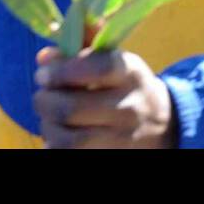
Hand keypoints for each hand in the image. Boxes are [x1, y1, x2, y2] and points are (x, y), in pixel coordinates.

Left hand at [34, 47, 176, 148]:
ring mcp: (120, 139)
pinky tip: (58, 134)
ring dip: (47, 126)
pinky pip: (68, 154)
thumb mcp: (116, 61)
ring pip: (66, 138)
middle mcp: (129, 108)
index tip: (43, 72)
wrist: (162, 126)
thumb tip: (44, 56)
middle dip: (44, 101)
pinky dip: (54, 144)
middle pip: (71, 108)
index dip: (63, 70)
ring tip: (49, 117)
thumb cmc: (127, 87)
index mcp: (131, 74)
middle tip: (42, 95)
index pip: (98, 68)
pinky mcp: (110, 155)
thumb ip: (83, 47)